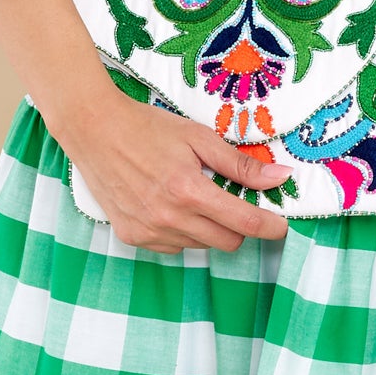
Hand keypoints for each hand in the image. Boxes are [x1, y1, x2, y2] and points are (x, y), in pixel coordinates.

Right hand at [57, 86, 290, 252]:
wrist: (94, 129)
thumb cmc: (147, 127)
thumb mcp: (199, 138)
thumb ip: (240, 163)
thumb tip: (280, 177)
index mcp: (189, 191)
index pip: (244, 223)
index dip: (271, 227)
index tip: (281, 224)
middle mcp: (169, 218)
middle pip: (227, 242)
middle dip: (240, 225)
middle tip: (233, 200)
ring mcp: (148, 231)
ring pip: (201, 246)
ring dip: (209, 228)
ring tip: (193, 196)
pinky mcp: (132, 237)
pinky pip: (173, 246)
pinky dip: (182, 232)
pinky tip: (170, 205)